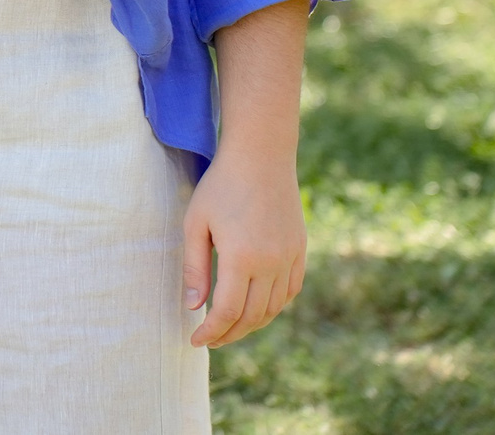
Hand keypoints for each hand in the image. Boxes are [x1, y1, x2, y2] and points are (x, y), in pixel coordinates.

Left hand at [182, 145, 307, 347]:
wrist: (261, 155)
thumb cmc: (220, 185)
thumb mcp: (196, 223)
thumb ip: (195, 268)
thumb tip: (194, 307)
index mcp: (242, 258)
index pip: (228, 312)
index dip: (212, 331)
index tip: (196, 340)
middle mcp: (271, 263)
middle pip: (253, 316)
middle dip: (230, 334)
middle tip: (211, 339)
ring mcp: (290, 257)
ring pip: (274, 308)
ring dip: (253, 324)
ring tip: (230, 328)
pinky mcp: (300, 250)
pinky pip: (290, 291)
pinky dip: (274, 306)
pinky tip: (258, 308)